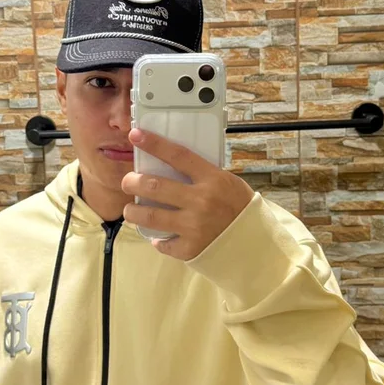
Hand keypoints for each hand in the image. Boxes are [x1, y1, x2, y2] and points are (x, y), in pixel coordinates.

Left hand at [122, 128, 251, 260]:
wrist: (256, 243)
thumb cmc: (240, 209)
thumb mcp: (227, 183)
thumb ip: (202, 175)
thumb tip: (171, 164)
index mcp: (213, 179)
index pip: (178, 155)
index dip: (154, 144)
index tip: (135, 136)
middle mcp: (201, 201)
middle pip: (155, 186)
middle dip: (133, 181)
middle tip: (128, 181)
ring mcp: (194, 226)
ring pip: (150, 216)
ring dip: (133, 211)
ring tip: (130, 210)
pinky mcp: (190, 248)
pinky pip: (163, 243)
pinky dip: (158, 240)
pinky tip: (158, 237)